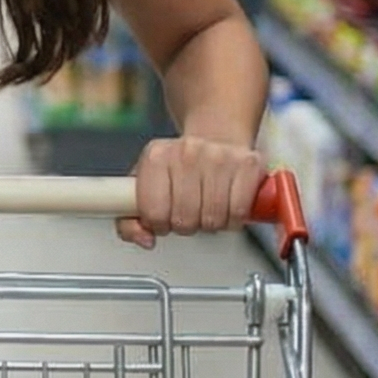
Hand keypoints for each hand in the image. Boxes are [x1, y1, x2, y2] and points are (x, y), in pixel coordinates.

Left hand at [119, 134, 266, 250]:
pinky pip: (238, 212)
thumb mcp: (145, 186)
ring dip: (211, 223)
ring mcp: (218, 156)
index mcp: (155, 156)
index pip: (153, 212)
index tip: (163, 219)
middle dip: (186, 225)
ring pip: (212, 219)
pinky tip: (227, 205)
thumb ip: (130, 220)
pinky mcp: (247, 164)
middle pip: (184, 220)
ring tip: (207, 207)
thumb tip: (144, 239)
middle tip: (189, 212)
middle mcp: (186, 152)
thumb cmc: (179, 169)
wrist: (216, 138)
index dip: (159, 225)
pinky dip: (233, 219)